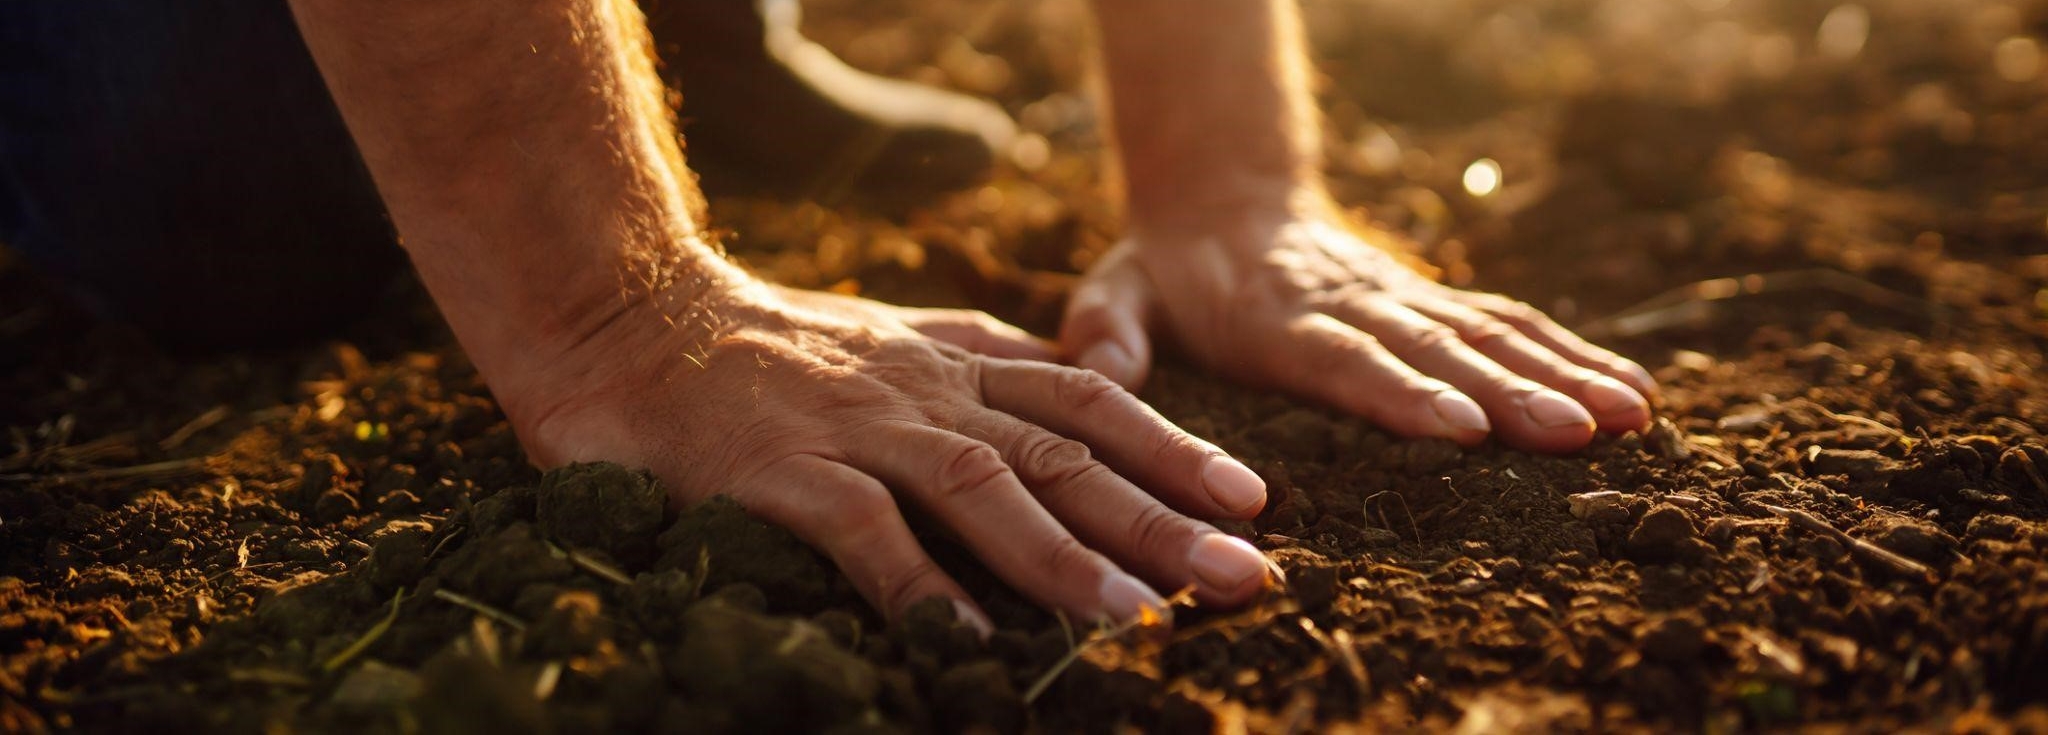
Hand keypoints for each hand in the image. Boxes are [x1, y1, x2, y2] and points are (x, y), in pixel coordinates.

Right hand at [495, 278, 1273, 630]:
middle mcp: (920, 390)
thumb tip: (1066, 401)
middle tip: (1243, 574)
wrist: (624, 312)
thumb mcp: (888, 339)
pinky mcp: (779, 468)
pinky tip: (968, 643)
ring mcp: (853, 426)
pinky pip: (862, 530)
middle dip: (1161, 516)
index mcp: (950, 360)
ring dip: (1062, 556)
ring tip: (1136, 619)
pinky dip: (918, 584)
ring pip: (980, 487)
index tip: (1250, 497)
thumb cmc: (756, 345)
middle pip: (1063, 451)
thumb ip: (972, 367)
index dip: (1174, 445)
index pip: (1087, 396)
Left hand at [1060, 202, 1655, 452]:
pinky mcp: (1430, 302)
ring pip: (1490, 335)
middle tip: (1573, 434)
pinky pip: (1508, 325)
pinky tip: (1628, 392)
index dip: (1404, 394)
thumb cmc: (1166, 273)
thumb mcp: (1115, 293)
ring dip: (1560, 376)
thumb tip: (1095, 368)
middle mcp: (1354, 306)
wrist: (1223, 205)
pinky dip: (1570, 355)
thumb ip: (1107, 331)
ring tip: (1628, 418)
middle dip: (1510, 394)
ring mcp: (1401, 300)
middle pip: (1437, 351)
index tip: (1463, 428)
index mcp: (1278, 318)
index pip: (1347, 359)